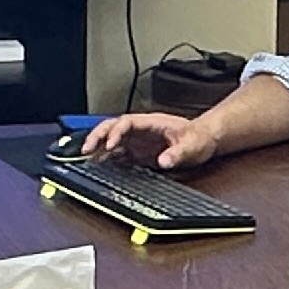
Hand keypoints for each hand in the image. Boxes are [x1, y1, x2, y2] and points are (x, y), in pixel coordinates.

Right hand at [84, 111, 213, 170]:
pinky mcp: (138, 152)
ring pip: (112, 140)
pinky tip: (99, 166)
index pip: (126, 122)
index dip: (115, 132)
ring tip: (85, 158)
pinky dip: (107, 159)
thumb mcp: (192, 146)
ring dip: (98, 147)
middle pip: (112, 127)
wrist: (203, 140)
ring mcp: (138, 141)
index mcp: (151, 123)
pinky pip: (118, 154)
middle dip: (97, 136)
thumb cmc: (198, 138)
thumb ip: (177, 154)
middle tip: (86, 149)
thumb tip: (163, 161)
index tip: (109, 144)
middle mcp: (141, 130)